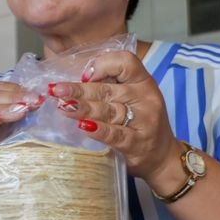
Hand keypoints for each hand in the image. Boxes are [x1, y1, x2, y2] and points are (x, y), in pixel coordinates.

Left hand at [47, 50, 182, 188]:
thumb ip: (111, 86)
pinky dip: (98, 130)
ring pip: (109, 111)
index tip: (84, 75)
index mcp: (143, 82)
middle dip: (79, 90)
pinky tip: (83, 126)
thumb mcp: (133, 98)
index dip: (103, 65)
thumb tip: (74, 81)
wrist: (163, 157)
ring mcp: (143, 121)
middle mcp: (145, 98)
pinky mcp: (137, 143)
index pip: (125, 62)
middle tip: (57, 90)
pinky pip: (115, 134)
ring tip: (63, 106)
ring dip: (83, 108)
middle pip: (108, 89)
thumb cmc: (141, 123)